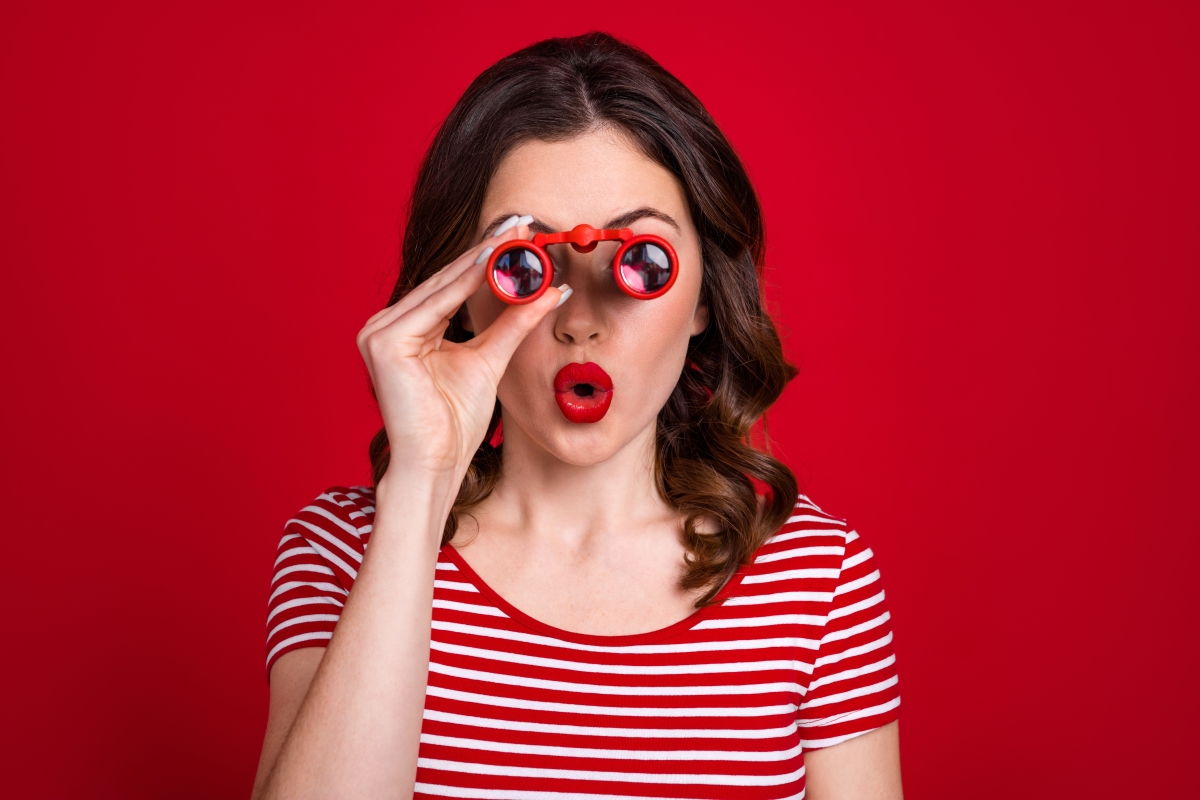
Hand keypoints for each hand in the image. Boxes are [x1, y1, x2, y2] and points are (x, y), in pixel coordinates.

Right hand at [356, 217, 563, 492]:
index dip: (486, 258)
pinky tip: (490, 265)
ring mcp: (379, 333)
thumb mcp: (490, 360)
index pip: (451, 287)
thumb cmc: (455, 422)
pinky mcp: (383, 344)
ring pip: (441, 288)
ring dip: (479, 263)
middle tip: (522, 224)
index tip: (520, 233)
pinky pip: (434, 306)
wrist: (436, 463)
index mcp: (406, 329)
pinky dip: (463, 286)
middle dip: (487, 252)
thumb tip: (551, 290)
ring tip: (514, 239)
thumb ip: (513, 324)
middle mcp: (386, 326)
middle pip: (446, 282)